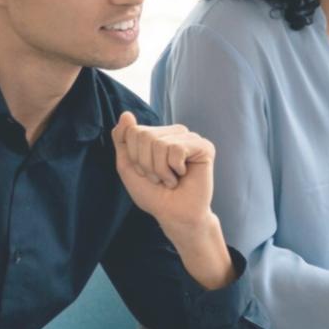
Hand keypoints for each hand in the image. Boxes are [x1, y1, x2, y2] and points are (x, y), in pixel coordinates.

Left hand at [113, 112, 233, 287]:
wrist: (174, 215)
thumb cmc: (153, 193)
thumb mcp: (128, 166)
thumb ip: (123, 139)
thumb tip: (126, 114)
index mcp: (158, 134)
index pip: (134, 131)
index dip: (134, 157)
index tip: (146, 173)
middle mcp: (175, 132)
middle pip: (145, 136)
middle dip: (146, 164)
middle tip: (159, 178)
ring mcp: (191, 138)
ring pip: (161, 143)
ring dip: (160, 170)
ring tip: (170, 179)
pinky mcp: (204, 147)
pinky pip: (178, 149)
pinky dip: (174, 168)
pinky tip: (183, 175)